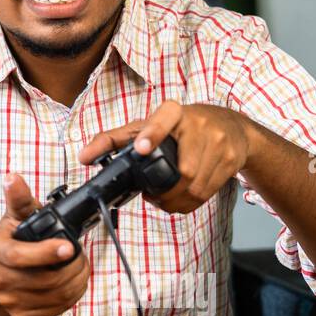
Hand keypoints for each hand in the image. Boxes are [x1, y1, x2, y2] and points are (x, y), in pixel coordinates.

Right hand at [0, 173, 91, 315]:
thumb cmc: (10, 242)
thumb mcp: (13, 218)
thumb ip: (19, 199)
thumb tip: (13, 178)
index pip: (21, 257)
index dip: (46, 253)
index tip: (69, 247)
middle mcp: (1, 280)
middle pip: (46, 279)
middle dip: (73, 267)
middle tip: (81, 254)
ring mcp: (10, 301)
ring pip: (56, 296)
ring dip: (77, 281)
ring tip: (80, 267)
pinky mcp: (22, 315)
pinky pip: (56, 309)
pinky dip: (72, 296)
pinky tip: (73, 282)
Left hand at [77, 100, 252, 213]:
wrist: (231, 127)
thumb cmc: (183, 127)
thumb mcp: (149, 125)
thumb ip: (116, 140)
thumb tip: (84, 157)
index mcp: (173, 112)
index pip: (161, 120)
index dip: (151, 135)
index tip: (142, 149)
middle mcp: (198, 124)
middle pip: (182, 170)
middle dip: (164, 192)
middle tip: (152, 196)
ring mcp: (218, 142)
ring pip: (195, 186)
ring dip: (176, 201)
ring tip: (165, 199)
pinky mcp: (231, 159)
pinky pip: (207, 193)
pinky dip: (190, 202)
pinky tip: (181, 198)